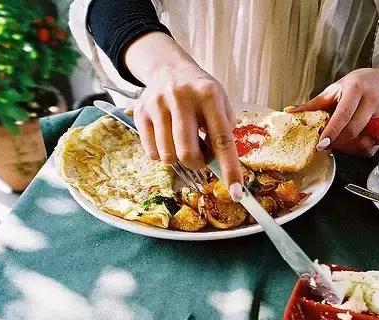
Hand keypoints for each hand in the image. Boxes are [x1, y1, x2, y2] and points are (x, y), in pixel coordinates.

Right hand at [126, 32, 242, 199]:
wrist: (168, 68)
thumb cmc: (201, 92)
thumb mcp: (220, 102)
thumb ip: (223, 131)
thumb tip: (221, 165)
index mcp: (209, 95)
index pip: (221, 139)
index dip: (230, 168)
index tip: (236, 192)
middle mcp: (181, 97)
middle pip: (188, 153)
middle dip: (198, 163)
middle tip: (201, 155)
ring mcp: (158, 105)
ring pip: (168, 156)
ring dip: (179, 158)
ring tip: (184, 141)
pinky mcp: (141, 113)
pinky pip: (152, 153)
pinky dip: (163, 153)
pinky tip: (168, 137)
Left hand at [290, 69, 378, 156]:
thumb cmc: (357, 85)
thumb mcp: (335, 88)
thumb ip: (315, 103)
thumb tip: (292, 112)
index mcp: (355, 88)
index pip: (343, 114)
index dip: (332, 131)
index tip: (321, 144)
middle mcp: (371, 100)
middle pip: (353, 129)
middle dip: (337, 142)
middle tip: (325, 145)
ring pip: (364, 140)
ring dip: (348, 147)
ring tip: (338, 144)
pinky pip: (372, 145)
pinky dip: (360, 149)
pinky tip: (352, 144)